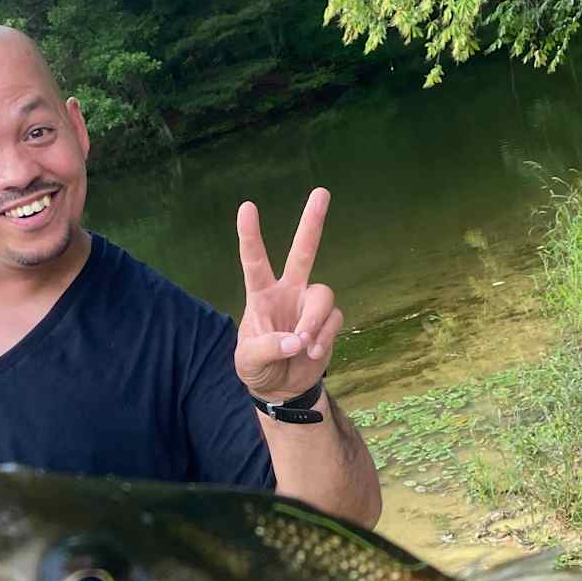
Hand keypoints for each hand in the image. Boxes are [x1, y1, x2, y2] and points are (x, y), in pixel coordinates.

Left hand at [235, 187, 343, 403]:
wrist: (281, 389)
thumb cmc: (256, 368)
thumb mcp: (248, 362)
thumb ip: (266, 348)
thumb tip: (296, 339)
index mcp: (261, 295)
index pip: (254, 260)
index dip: (250, 234)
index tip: (247, 206)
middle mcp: (288, 292)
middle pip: (304, 251)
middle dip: (312, 222)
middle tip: (322, 191)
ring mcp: (309, 305)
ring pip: (323, 294)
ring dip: (314, 320)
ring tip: (303, 345)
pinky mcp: (327, 322)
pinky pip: (334, 319)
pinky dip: (324, 336)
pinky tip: (312, 352)